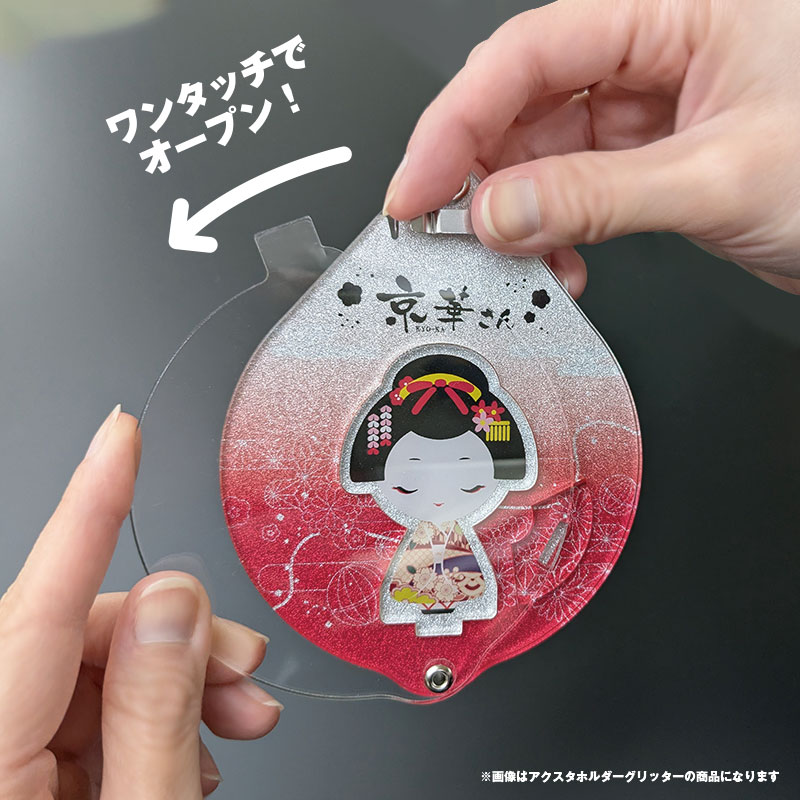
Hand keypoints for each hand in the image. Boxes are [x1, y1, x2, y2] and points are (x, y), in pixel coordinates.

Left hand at [0, 406, 281, 798]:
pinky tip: (197, 746)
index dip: (89, 505)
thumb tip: (174, 602)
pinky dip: (156, 712)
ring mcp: (2, 761)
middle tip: (241, 667)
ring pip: (92, 666)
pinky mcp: (24, 774)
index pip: (37, 603)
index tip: (120, 435)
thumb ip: (156, 712)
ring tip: (238, 715)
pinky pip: (91, 707)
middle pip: (76, 632)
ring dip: (179, 678)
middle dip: (176, 634)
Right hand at [383, 0, 799, 295]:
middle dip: (478, 172)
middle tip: (446, 232)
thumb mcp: (720, 178)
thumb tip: (498, 214)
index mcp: (677, 10)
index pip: (530, 52)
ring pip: (539, 149)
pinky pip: (570, 187)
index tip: (417, 190)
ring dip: (515, 213)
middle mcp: (653, 50)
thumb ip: (597, 195)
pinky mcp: (646, 156)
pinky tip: (558, 263)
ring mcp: (646, 106)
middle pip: (521, 98)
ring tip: (513, 260)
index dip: (457, 123)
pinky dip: (552, 231)